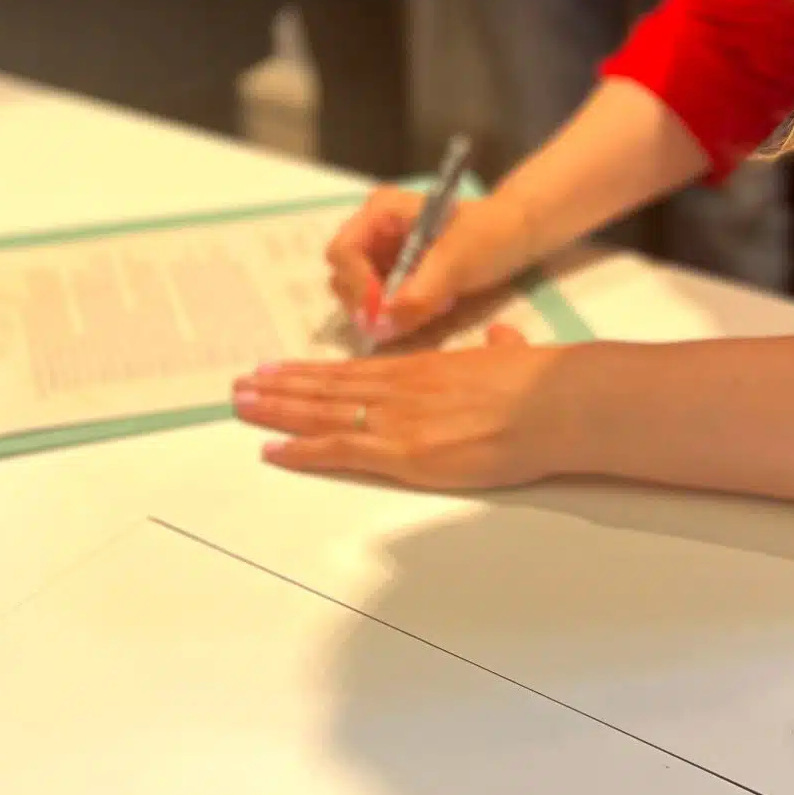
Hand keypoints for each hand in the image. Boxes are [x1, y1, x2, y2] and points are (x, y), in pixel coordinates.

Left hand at [233, 326, 579, 488]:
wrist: (551, 402)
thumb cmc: (540, 384)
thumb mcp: (512, 357)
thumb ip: (499, 351)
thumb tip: (503, 342)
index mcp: (425, 368)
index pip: (355, 371)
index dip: (313, 371)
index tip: (280, 368)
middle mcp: (401, 388)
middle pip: (328, 387)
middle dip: (282, 387)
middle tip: (242, 386)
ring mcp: (397, 419)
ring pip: (323, 411)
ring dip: (278, 409)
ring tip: (242, 406)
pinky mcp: (402, 451)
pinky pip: (340, 449)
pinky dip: (301, 449)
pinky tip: (272, 450)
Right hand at [326, 185, 531, 343]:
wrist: (518, 236)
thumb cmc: (489, 234)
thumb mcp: (458, 259)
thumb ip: (420, 290)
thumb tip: (383, 323)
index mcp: (380, 211)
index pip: (343, 251)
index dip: (358, 285)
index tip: (384, 312)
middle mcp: (374, 232)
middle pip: (343, 276)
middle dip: (368, 303)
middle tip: (403, 319)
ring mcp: (383, 258)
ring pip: (359, 297)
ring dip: (384, 312)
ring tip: (426, 309)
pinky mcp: (395, 280)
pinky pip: (381, 307)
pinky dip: (398, 317)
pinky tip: (429, 310)